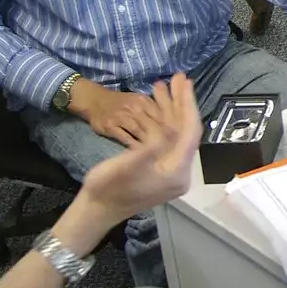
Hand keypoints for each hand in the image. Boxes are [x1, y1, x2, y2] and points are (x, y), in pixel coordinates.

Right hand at [74, 74, 200, 226]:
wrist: (95, 210)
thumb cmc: (108, 189)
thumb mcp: (126, 167)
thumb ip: (148, 149)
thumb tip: (168, 130)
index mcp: (177, 171)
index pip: (190, 132)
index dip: (188, 105)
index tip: (185, 83)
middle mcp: (181, 170)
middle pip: (186, 130)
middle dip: (181, 103)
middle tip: (178, 77)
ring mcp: (172, 169)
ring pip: (178, 132)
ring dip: (171, 109)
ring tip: (165, 84)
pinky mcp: (163, 167)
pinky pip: (169, 139)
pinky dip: (164, 120)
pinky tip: (157, 104)